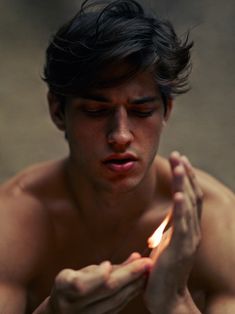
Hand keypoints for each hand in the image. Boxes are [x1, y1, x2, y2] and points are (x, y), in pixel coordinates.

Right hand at [47, 253, 152, 313]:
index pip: (81, 284)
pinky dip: (131, 293)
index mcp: (64, 288)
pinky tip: (141, 283)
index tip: (107, 264)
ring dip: (135, 284)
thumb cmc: (71, 287)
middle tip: (147, 262)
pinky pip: (119, 306)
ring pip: (116, 300)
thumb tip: (135, 257)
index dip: (97, 275)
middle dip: (129, 274)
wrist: (62, 313)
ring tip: (148, 270)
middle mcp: (73, 306)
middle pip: (106, 290)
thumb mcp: (80, 272)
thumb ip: (106, 267)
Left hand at [144, 152, 202, 312]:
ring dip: (184, 184)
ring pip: (190, 206)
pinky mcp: (180, 250)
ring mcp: (188, 240)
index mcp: (188, 228)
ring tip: (180, 165)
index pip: (190, 198)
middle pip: (193, 196)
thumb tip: (170, 215)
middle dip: (185, 174)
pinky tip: (179, 194)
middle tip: (178, 155)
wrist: (167, 297)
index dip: (186, 179)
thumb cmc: (164, 270)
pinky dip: (182, 209)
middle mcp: (192, 231)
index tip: (179, 162)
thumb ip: (171, 228)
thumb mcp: (168, 243)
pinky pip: (182, 226)